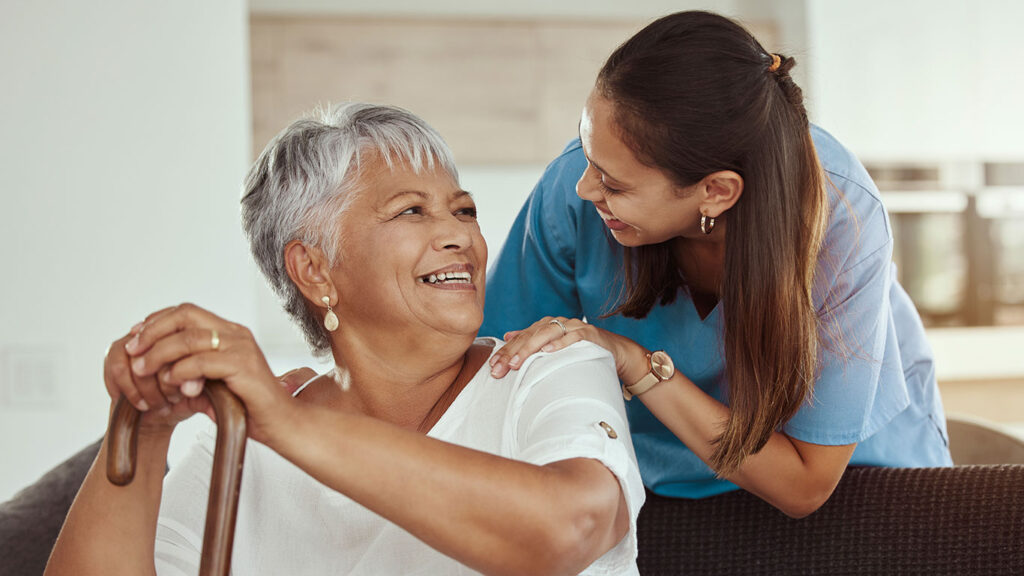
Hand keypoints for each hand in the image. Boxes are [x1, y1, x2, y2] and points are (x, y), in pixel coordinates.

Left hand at [120, 303, 295, 444]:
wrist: (282, 426)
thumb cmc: (249, 408)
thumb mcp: (213, 386)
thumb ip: (191, 373)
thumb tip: (159, 370)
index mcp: (230, 333)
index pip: (187, 312)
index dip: (157, 321)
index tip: (135, 338)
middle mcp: (237, 333)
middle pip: (185, 315)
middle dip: (152, 331)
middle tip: (132, 350)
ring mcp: (242, 348)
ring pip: (189, 337)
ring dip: (159, 353)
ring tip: (143, 370)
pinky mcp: (243, 366)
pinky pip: (202, 362)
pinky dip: (181, 371)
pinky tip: (172, 385)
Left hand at [488, 316, 646, 381]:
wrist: (614, 351)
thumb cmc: (580, 351)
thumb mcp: (553, 347)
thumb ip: (532, 340)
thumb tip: (507, 335)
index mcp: (545, 326)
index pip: (521, 338)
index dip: (505, 352)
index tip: (492, 367)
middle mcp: (556, 323)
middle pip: (530, 336)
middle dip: (513, 353)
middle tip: (500, 369)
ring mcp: (572, 326)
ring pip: (547, 334)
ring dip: (531, 348)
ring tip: (517, 362)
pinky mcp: (588, 333)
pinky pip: (572, 337)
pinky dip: (560, 344)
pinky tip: (548, 352)